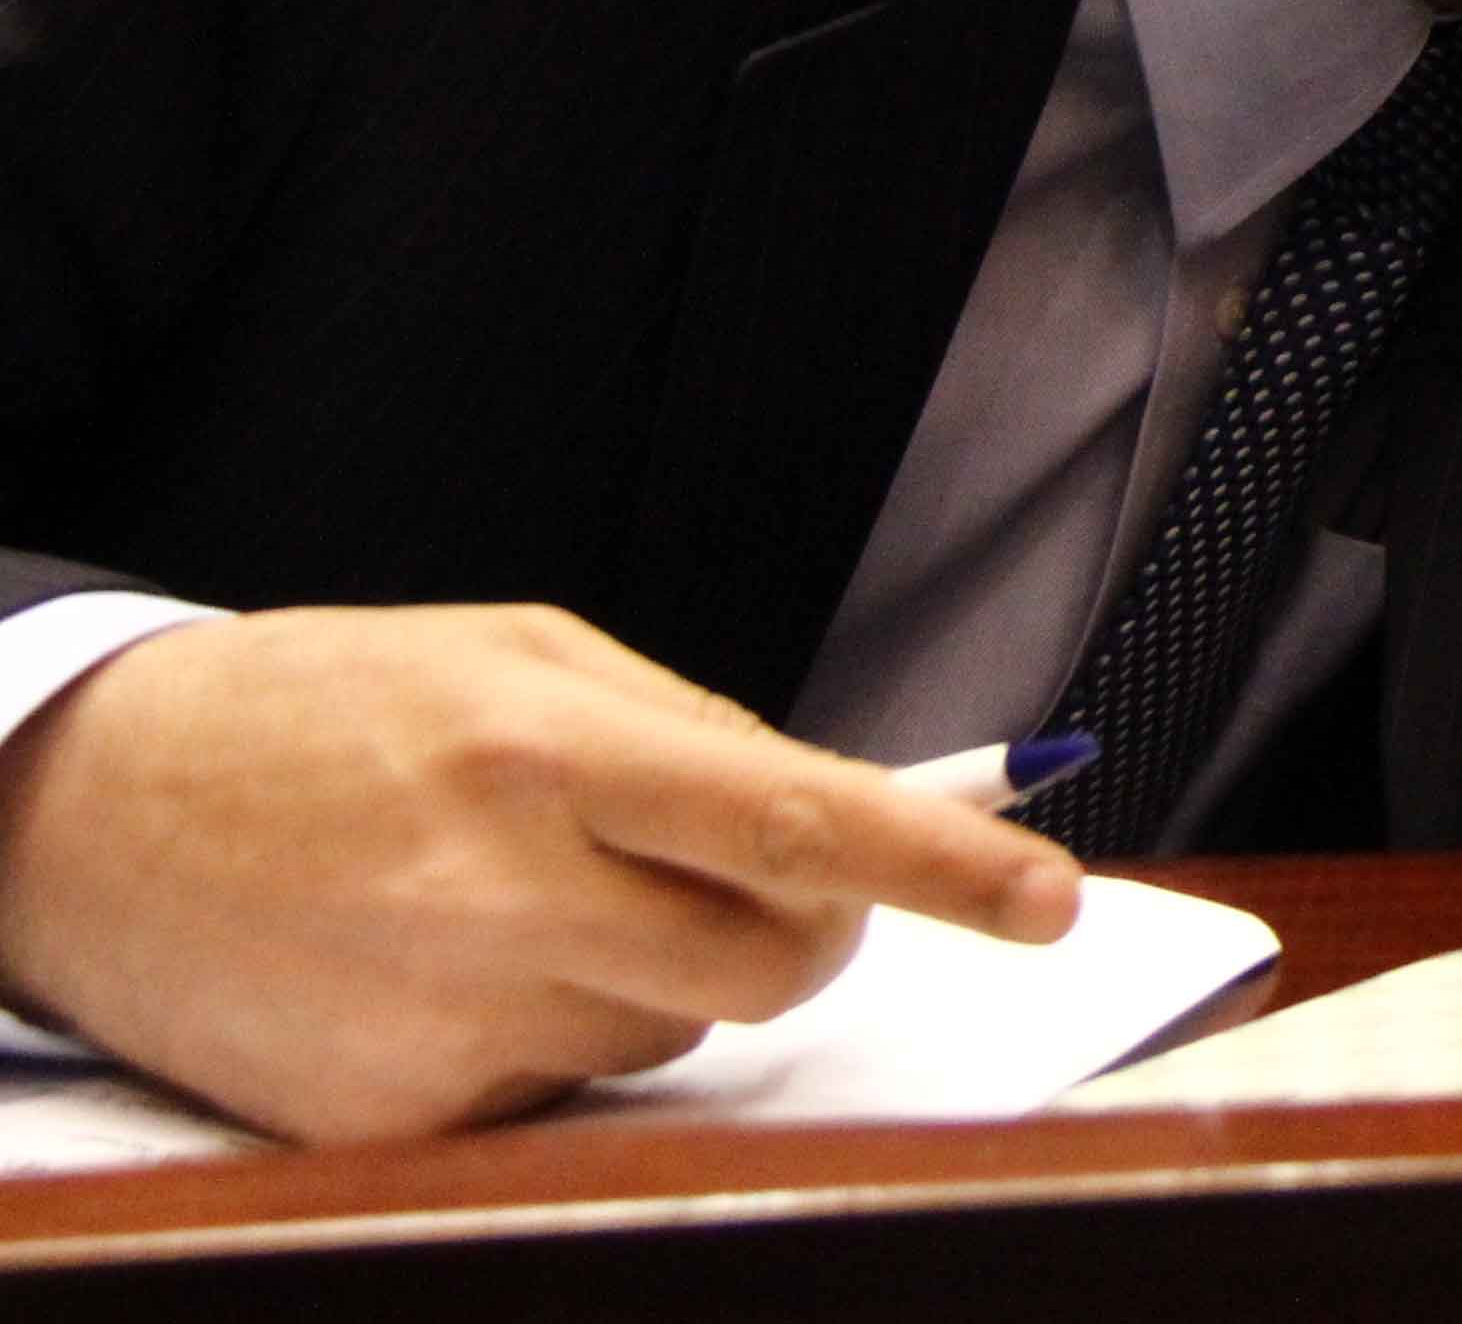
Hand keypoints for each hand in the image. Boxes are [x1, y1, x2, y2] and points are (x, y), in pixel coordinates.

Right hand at [0, 606, 1080, 1145]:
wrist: (80, 814)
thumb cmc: (327, 707)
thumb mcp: (516, 655)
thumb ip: (691, 730)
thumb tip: (845, 811)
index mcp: (546, 748)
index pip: (800, 820)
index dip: (943, 868)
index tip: (1051, 902)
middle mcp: (503, 892)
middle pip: (771, 963)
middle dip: (800, 927)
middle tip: (728, 871)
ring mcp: (447, 1021)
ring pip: (673, 1028)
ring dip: (649, 970)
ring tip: (512, 892)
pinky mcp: (395, 1120)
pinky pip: (563, 1092)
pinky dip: (546, 1032)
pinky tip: (438, 962)